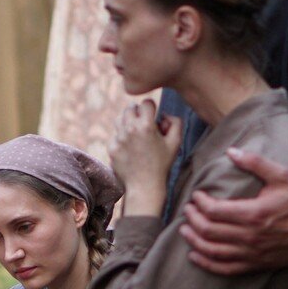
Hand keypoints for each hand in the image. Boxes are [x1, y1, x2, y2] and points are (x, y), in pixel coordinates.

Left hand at [108, 100, 182, 215]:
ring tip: (137, 133)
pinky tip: (130, 147)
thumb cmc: (162, 164)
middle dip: (138, 112)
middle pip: (130, 108)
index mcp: (146, 126)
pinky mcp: (111, 147)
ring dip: (128, 122)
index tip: (153, 115)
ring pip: (120, 119)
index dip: (152, 108)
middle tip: (145, 123)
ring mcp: (118, 138)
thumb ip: (175, 122)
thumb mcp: (175, 143)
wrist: (145, 185)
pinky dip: (122, 137)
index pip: (146, 103)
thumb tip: (164, 114)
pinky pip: (115, 134)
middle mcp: (129, 129)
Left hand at [179, 147, 287, 274]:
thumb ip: (255, 162)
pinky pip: (224, 268)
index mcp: (253, 214)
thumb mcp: (281, 176)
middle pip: (208, 230)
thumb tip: (231, 151)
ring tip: (184, 230)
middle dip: (192, 218)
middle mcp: (249, 236)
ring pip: (212, 250)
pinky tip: (194, 255)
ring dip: (193, 240)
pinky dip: (206, 263)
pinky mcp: (255, 265)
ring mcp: (252, 253)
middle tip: (188, 210)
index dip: (200, 202)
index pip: (213, 210)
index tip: (197, 195)